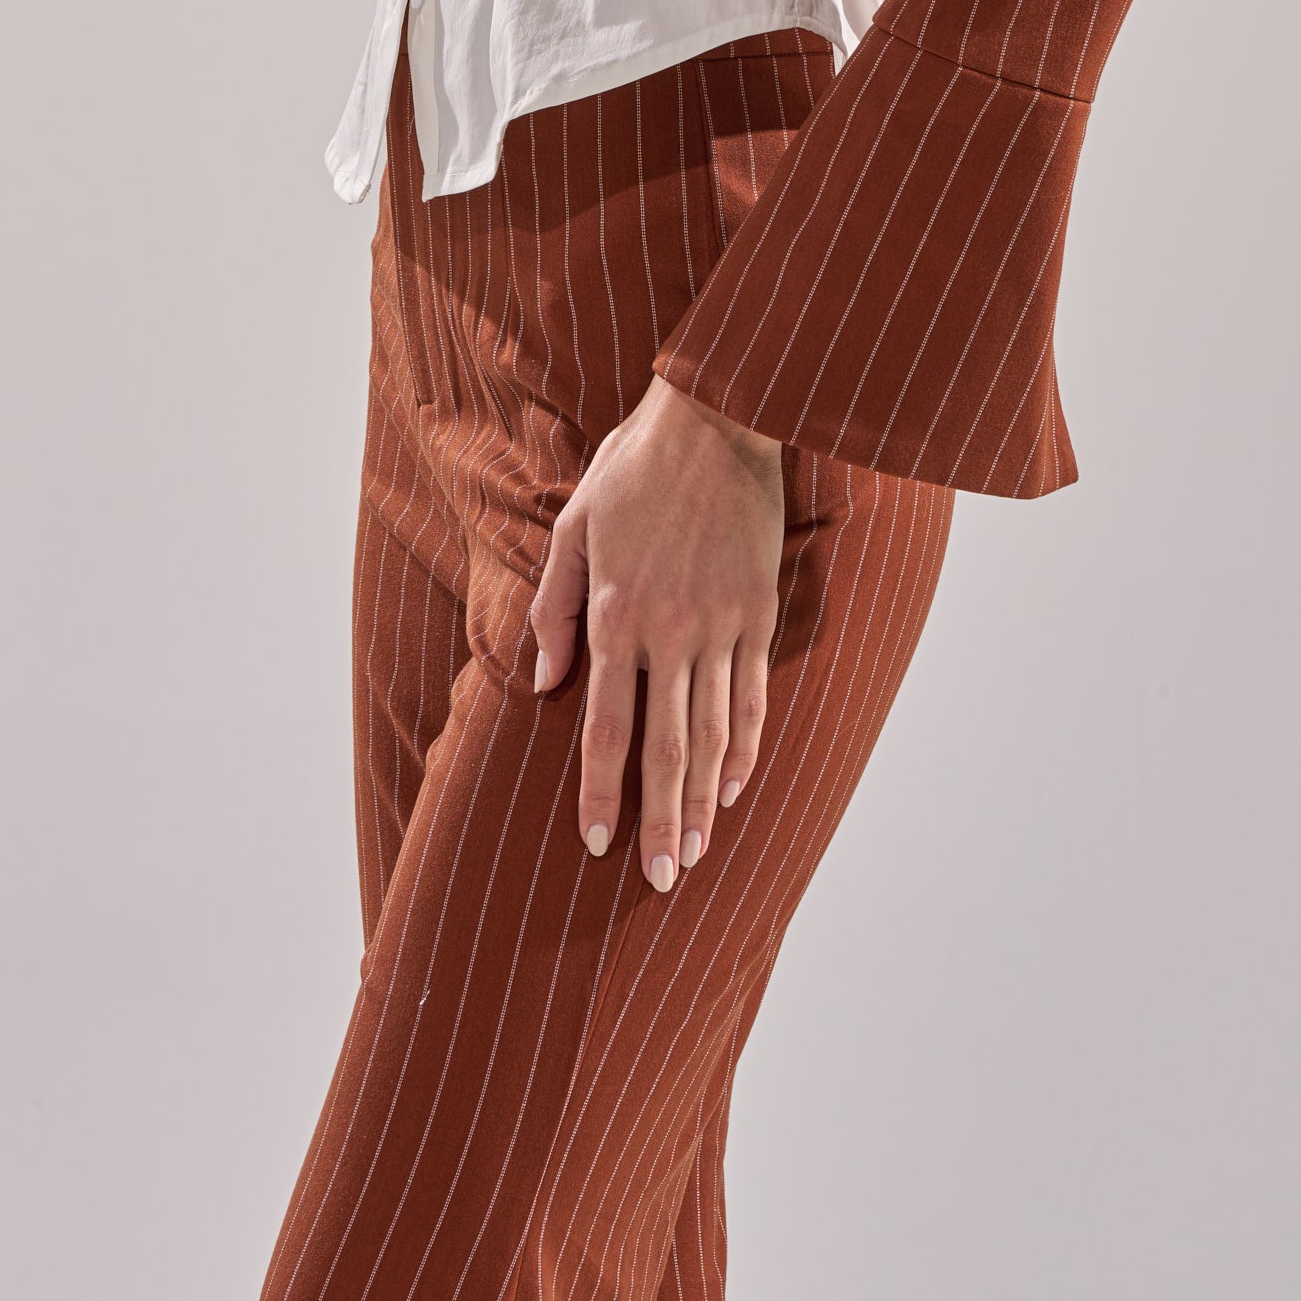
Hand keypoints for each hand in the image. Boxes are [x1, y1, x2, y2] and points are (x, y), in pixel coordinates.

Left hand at [528, 373, 784, 890]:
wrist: (718, 419)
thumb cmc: (635, 467)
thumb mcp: (574, 526)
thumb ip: (554, 610)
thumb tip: (543, 684)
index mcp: (615, 614)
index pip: (605, 729)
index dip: (601, 792)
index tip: (599, 842)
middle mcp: (670, 632)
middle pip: (666, 750)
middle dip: (662, 822)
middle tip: (662, 880)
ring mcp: (721, 626)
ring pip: (714, 734)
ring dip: (705, 801)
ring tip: (698, 851)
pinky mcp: (758, 612)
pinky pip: (753, 695)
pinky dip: (747, 746)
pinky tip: (737, 784)